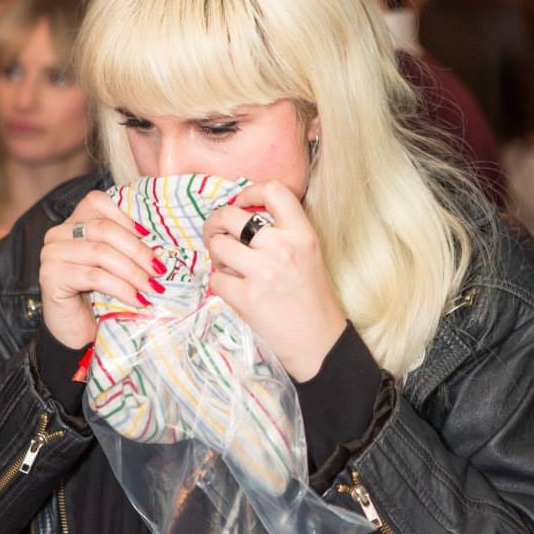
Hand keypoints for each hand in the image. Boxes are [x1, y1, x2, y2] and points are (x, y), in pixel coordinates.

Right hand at [40, 190, 163, 348]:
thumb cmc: (99, 298)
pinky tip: (138, 300)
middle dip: (138, 250)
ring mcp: (52, 254)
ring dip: (133, 272)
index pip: (97, 202)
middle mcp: (58, 234)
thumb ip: (126, 247)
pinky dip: (122, 288)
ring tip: (153, 288)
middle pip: (104, 229)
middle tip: (160, 270)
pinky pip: (94, 276)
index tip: (151, 237)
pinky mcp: (51, 276)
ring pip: (101, 253)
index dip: (126, 217)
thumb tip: (162, 238)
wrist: (77, 334)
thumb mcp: (116, 266)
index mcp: (73, 223)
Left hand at [203, 180, 346, 380]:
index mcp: (302, 234)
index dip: (249, 191)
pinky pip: (216, 278)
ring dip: (215, 253)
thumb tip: (242, 214)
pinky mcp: (247, 297)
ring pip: (218, 245)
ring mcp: (263, 272)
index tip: (240, 202)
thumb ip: (283, 232)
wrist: (319, 342)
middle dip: (215, 221)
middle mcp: (283, 248)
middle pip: (231, 215)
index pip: (273, 191)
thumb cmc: (311, 298)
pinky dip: (219, 282)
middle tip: (216, 232)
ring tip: (226, 263)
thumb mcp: (309, 254)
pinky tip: (233, 288)